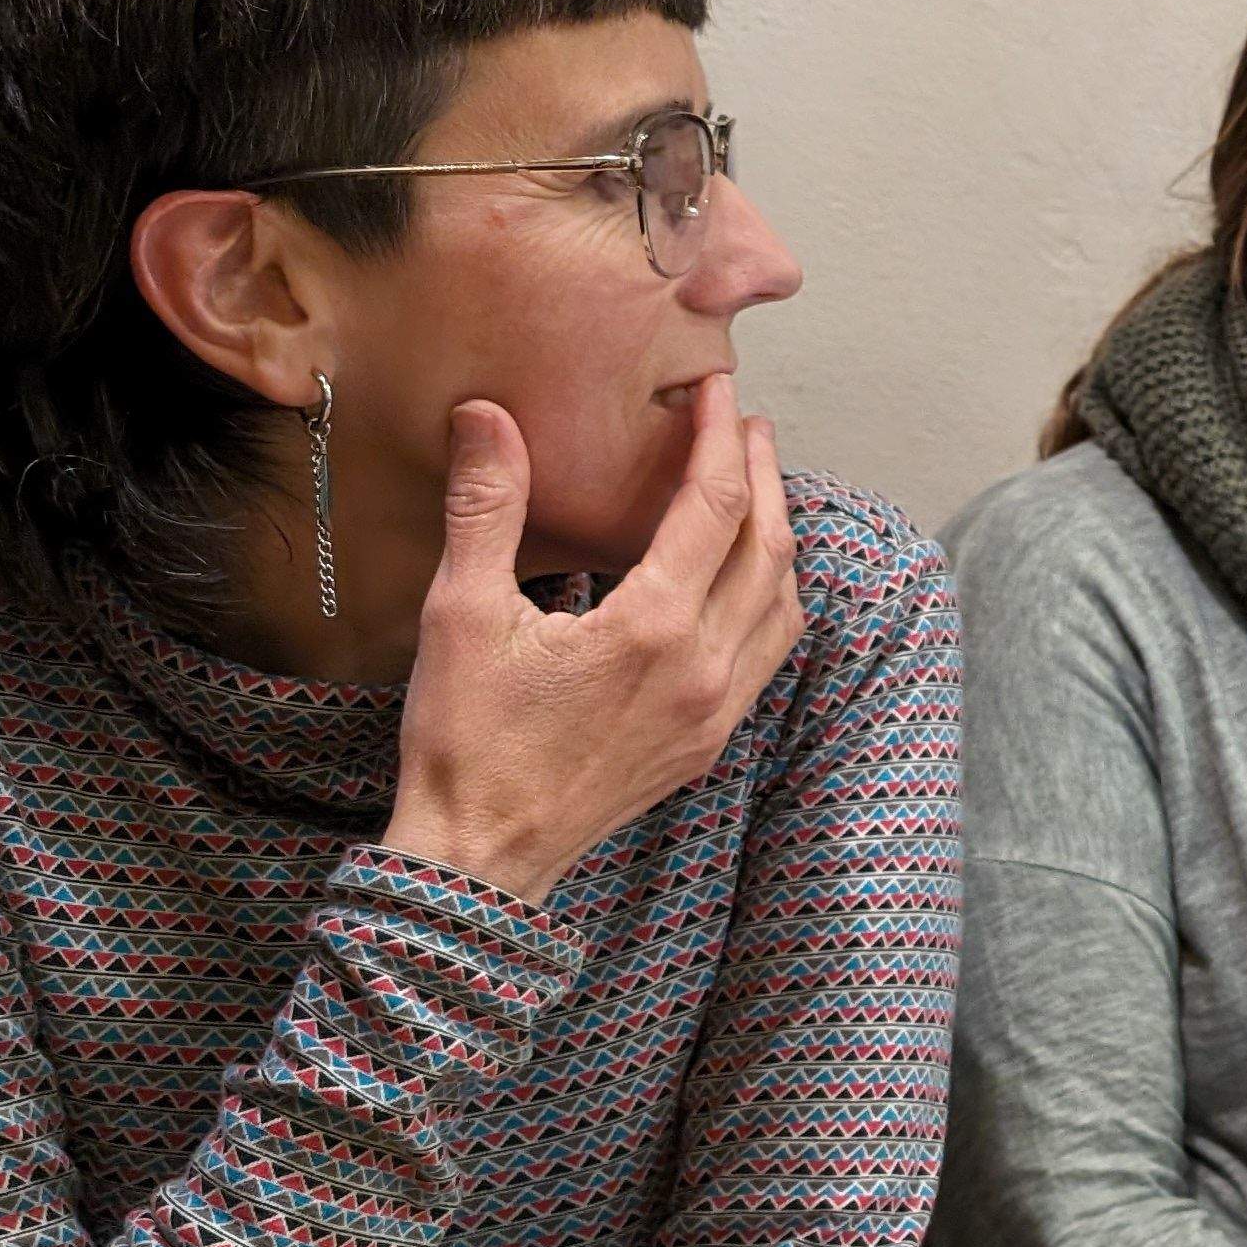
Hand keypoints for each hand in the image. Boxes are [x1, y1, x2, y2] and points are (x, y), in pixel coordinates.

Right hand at [385, 375, 806, 905]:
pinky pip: (770, 653)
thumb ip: (485, 508)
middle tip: (745, 423)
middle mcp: (706, 668)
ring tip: (754, 488)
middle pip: (768, 548)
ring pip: (784, 603)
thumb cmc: (465, 740)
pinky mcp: (710, 741)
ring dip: (777, 536)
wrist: (482, 858)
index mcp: (653, 629)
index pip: (715, 507)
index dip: (721, 438)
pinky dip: (773, 598)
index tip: (716, 388)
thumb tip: (486, 417)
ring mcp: (718, 710)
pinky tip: (746, 580)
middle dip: (762, 475)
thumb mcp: (462, 615)